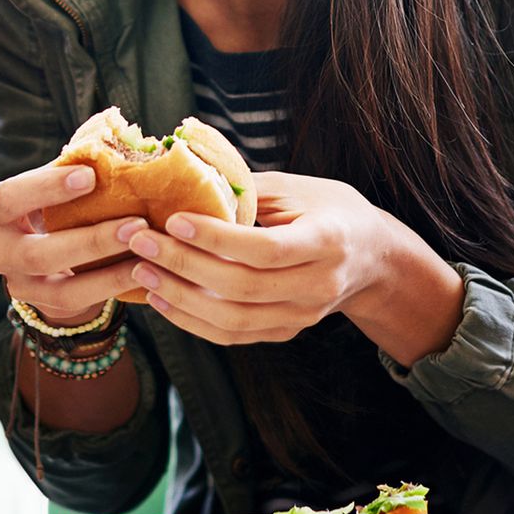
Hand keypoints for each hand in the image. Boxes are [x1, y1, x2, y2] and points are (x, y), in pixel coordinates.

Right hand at [0, 164, 146, 326]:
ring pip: (62, 288)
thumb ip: (74, 168)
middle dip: (91, 241)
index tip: (90, 176)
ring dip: (109, 271)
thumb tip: (117, 146)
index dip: (46, 188)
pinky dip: (114, 287)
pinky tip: (144, 272)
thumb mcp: (54, 184)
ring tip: (146, 251)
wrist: (45, 252)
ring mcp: (19, 285)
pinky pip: (80, 303)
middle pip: (37, 254)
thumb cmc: (54, 202)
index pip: (9, 199)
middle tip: (136, 224)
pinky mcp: (44, 306)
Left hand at [119, 170, 439, 350]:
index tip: (174, 220)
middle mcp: (318, 286)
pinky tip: (162, 300)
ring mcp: (303, 316)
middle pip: (243, 288)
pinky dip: (193, 322)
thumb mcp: (298, 188)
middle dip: (185, 266)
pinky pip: (234, 336)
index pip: (265, 249)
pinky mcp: (286, 331)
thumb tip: (186, 177)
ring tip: (142, 274)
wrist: (372, 257)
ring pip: (235, 321)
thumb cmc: (330, 209)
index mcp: (326, 242)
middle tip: (141, 243)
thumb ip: (247, 189)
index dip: (217, 239)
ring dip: (181, 299)